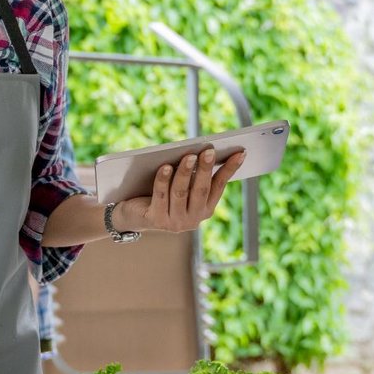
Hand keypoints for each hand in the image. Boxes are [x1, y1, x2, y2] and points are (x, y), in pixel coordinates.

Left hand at [113, 147, 244, 233]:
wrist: (133, 215)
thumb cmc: (162, 195)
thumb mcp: (181, 185)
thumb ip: (193, 174)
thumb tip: (205, 151)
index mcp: (205, 209)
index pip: (219, 185)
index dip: (229, 169)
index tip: (239, 152)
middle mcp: (193, 218)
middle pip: (201, 189)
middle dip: (205, 169)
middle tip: (208, 151)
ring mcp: (175, 222)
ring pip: (181, 192)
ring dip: (185, 173)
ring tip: (188, 156)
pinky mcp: (156, 220)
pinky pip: (161, 196)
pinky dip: (163, 180)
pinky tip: (165, 167)